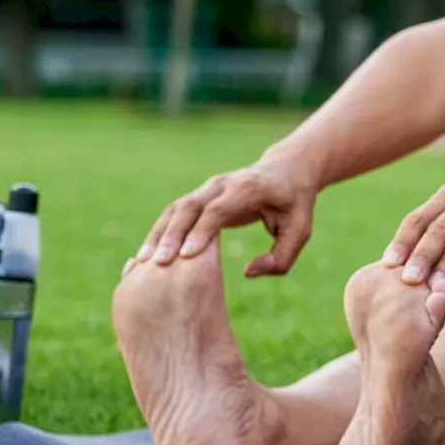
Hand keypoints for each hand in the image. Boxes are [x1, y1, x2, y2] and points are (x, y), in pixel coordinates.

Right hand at [136, 160, 318, 275]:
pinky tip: (148, 254)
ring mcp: (208, 188)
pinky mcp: (199, 196)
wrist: (285, 172)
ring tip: (144, 261)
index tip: (186, 255)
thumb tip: (246, 272)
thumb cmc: (294, 206)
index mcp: (249, 189)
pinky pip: (174, 212)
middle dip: (172, 234)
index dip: (201, 231)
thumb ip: (280, 256)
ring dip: (159, 233)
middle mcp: (223, 184)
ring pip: (176, 208)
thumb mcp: (300, 231)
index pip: (219, 210)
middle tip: (158, 262)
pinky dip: (160, 231)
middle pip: (190, 207)